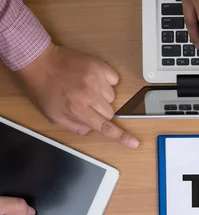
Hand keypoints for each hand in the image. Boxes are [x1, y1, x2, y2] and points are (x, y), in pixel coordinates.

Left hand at [16, 43, 138, 147]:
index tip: (134, 143)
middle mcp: (89, 96)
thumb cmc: (43, 88)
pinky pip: (113, 80)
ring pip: (111, 97)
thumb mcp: (52, 115)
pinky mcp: (99, 66)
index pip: (105, 127)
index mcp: (77, 110)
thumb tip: (90, 128)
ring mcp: (95, 80)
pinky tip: (91, 78)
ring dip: (102, 95)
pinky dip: (106, 81)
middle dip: (100, 111)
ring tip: (85, 88)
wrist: (39, 61)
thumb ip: (73, 126)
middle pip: (110, 112)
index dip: (121, 137)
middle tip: (84, 102)